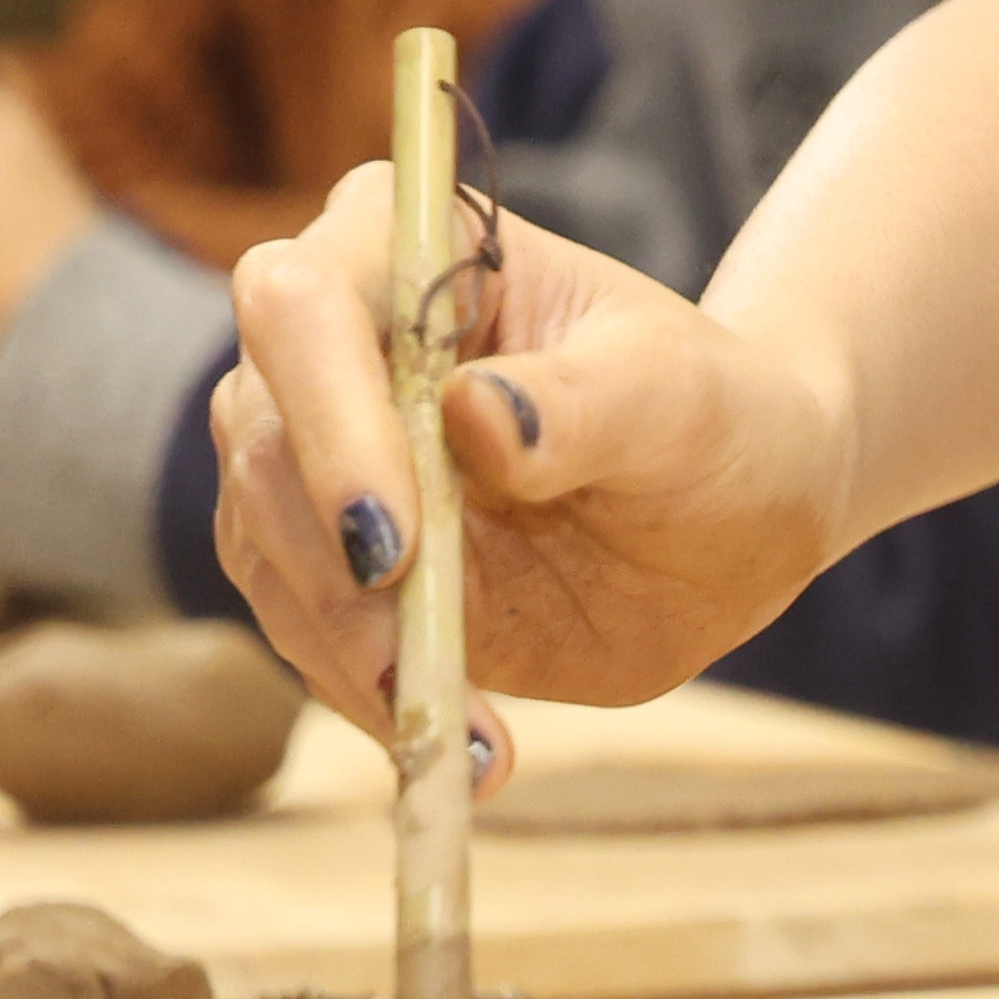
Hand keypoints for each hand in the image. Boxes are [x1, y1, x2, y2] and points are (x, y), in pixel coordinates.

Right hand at [208, 165, 864, 720]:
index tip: (396, 539)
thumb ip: (587, 401)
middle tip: (417, 662)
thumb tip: (474, 414)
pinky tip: (460, 751)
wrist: (739, 499)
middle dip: (330, 563)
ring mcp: (315, 458)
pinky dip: (372, 698)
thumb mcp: (684, 397)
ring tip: (455, 732)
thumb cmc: (716, 413)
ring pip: (264, 550)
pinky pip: (310, 635)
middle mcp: (329, 343)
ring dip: (346, 651)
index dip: (329, 422)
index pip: (300, 306)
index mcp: (404, 248)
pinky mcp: (330, 563)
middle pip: (259, 439)